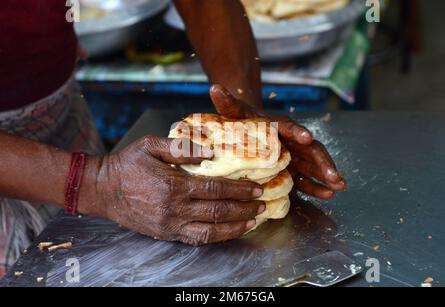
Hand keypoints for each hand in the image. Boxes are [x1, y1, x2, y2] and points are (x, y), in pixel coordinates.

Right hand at [79, 136, 264, 245]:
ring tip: (253, 221)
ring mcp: (170, 225)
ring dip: (235, 227)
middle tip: (262, 204)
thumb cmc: (126, 164)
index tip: (256, 188)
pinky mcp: (165, 234)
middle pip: (219, 211)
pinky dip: (216, 237)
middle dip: (244, 208)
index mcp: (173, 185)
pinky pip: (196, 239)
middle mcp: (174, 208)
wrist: (101, 189)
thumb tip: (211, 152)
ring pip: (210, 231)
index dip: (239, 189)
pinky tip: (228, 231)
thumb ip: (182, 147)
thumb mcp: (151, 145)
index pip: (216, 189)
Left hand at [210, 84, 345, 199]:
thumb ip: (228, 104)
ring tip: (339, 186)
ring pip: (313, 165)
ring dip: (326, 175)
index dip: (298, 132)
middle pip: (310, 149)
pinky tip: (328, 195)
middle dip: (322, 162)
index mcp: (278, 125)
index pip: (290, 127)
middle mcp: (291, 140)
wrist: (249, 126)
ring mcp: (294, 156)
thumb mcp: (235, 113)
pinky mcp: (293, 169)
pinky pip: (306, 179)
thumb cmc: (243, 120)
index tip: (307, 137)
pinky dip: (316, 187)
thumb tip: (214, 88)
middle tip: (333, 175)